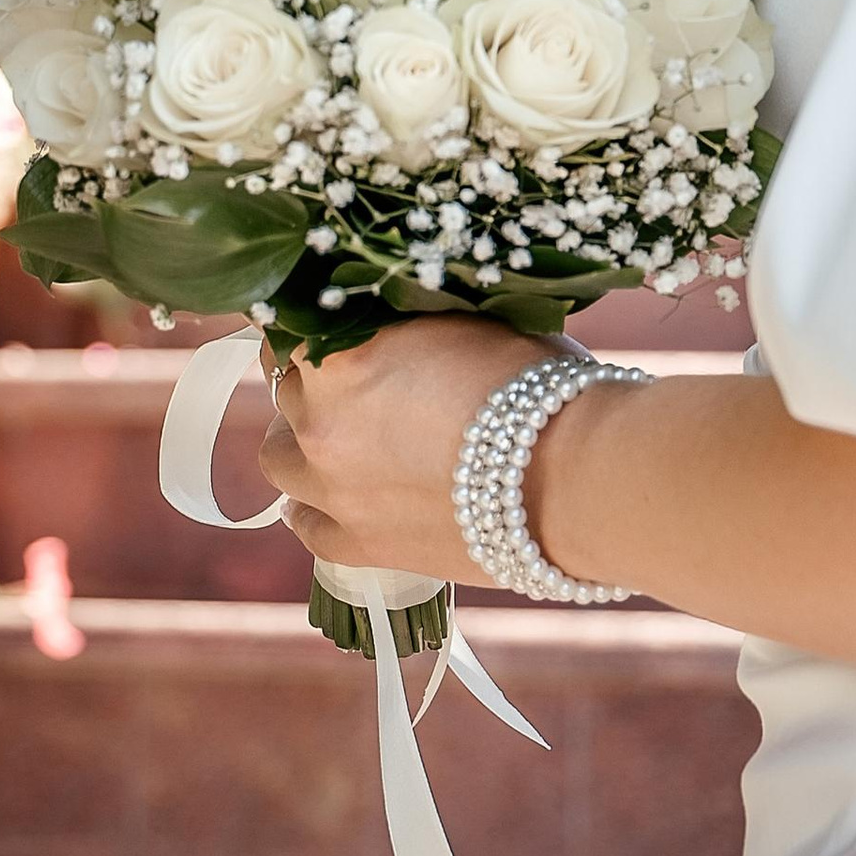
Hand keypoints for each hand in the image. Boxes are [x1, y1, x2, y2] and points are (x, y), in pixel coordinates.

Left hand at [258, 318, 524, 576]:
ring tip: (337, 434)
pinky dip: (311, 506)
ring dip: (300, 438)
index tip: (333, 316)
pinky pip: (306, 526)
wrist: (576, 480)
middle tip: (356, 374)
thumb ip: (409, 320)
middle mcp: (319, 421)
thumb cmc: (537, 385)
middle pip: (285, 387)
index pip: (291, 322)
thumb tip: (391, 309)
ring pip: (278, 456)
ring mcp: (333, 490)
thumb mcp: (468, 321)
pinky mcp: (360, 545)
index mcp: (341, 354)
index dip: (313, 316)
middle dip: (314, 376)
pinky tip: (327, 496)